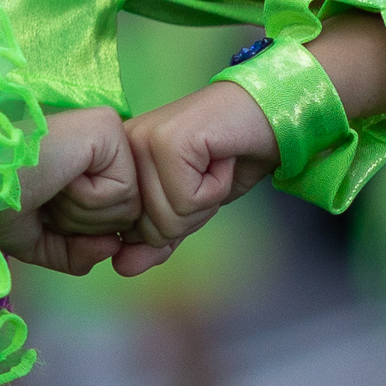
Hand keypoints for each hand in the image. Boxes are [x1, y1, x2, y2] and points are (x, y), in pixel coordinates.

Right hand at [0, 106, 144, 274]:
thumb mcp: (38, 241)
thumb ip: (78, 253)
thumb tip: (113, 246)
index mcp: (87, 165)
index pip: (116, 217)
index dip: (83, 235)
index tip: (45, 215)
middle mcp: (102, 145)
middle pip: (124, 215)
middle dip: (82, 225)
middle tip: (46, 198)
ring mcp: (109, 133)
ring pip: (127, 207)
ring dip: (83, 213)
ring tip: (49, 185)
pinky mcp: (109, 128)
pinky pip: (123, 190)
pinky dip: (88, 198)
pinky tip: (61, 176)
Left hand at [124, 82, 276, 261]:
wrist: (267, 117)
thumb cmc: (227, 160)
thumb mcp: (189, 210)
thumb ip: (157, 240)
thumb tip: (122, 268)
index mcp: (118, 167)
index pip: (131, 235)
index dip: (174, 225)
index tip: (193, 186)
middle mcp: (121, 151)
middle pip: (150, 230)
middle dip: (193, 213)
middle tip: (207, 173)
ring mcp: (142, 142)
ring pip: (169, 218)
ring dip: (207, 199)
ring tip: (213, 163)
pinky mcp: (168, 141)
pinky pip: (188, 200)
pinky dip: (216, 186)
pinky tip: (220, 157)